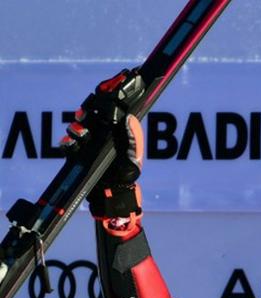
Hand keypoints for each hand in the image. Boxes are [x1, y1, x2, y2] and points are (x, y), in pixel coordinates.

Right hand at [60, 70, 145, 233]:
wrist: (114, 194)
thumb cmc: (128, 175)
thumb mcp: (134, 157)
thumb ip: (133, 139)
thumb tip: (130, 118)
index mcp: (120, 129)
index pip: (114, 106)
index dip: (112, 91)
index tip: (113, 82)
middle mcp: (104, 131)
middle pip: (93, 110)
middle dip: (89, 107)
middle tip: (87, 112)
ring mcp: (90, 141)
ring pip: (79, 125)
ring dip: (78, 125)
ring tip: (81, 131)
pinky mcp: (79, 152)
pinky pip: (69, 143)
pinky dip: (68, 142)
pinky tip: (72, 145)